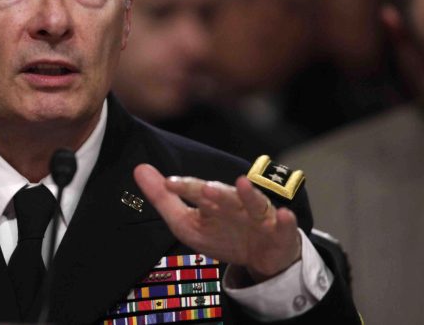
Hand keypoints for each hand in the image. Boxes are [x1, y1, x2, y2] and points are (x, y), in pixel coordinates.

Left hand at [134, 164, 300, 281]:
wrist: (262, 257)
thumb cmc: (222, 234)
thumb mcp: (186, 222)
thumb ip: (163, 199)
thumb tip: (139, 169)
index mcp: (212, 202)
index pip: (196, 192)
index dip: (184, 187)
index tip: (169, 184)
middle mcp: (236, 204)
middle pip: (225, 196)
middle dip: (216, 192)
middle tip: (205, 188)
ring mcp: (259, 217)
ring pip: (254, 204)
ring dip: (249, 195)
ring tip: (242, 184)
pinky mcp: (280, 232)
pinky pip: (285, 227)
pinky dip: (286, 221)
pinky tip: (285, 216)